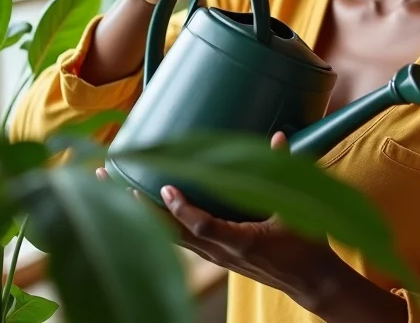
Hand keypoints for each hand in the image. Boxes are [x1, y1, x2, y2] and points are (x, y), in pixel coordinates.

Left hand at [97, 134, 340, 314]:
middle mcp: (221, 253)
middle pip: (170, 232)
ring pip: (169, 237)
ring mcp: (215, 257)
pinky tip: (142, 205)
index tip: (166, 187)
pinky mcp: (215, 256)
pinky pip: (179, 239)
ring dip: (140, 212)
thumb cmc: (306, 245)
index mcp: (243, 241)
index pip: (204, 226)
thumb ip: (284, 170)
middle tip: (108, 177)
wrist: (311, 281)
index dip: (184, 209)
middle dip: (137, 206)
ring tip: (114, 186)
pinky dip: (158, 221)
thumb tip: (277, 137)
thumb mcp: (297, 208)